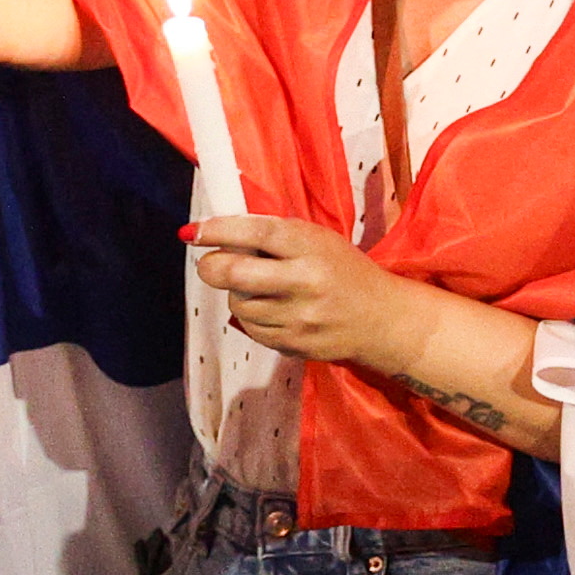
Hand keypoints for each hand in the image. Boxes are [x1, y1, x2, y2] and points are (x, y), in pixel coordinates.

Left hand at [187, 212, 435, 372]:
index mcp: (312, 247)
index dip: (218, 231)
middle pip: (235, 274)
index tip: (192, 232)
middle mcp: (305, 281)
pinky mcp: (293, 344)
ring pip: (239, 304)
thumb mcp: (319, 242)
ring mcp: (298, 317)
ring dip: (238, 293)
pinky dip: (252, 317)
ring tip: (260, 287)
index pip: (256, 234)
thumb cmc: (346, 271)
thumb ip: (276, 239)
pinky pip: (251, 329)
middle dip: (212, 266)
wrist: (382, 320)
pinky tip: (272, 309)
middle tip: (210, 263)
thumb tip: (217, 236)